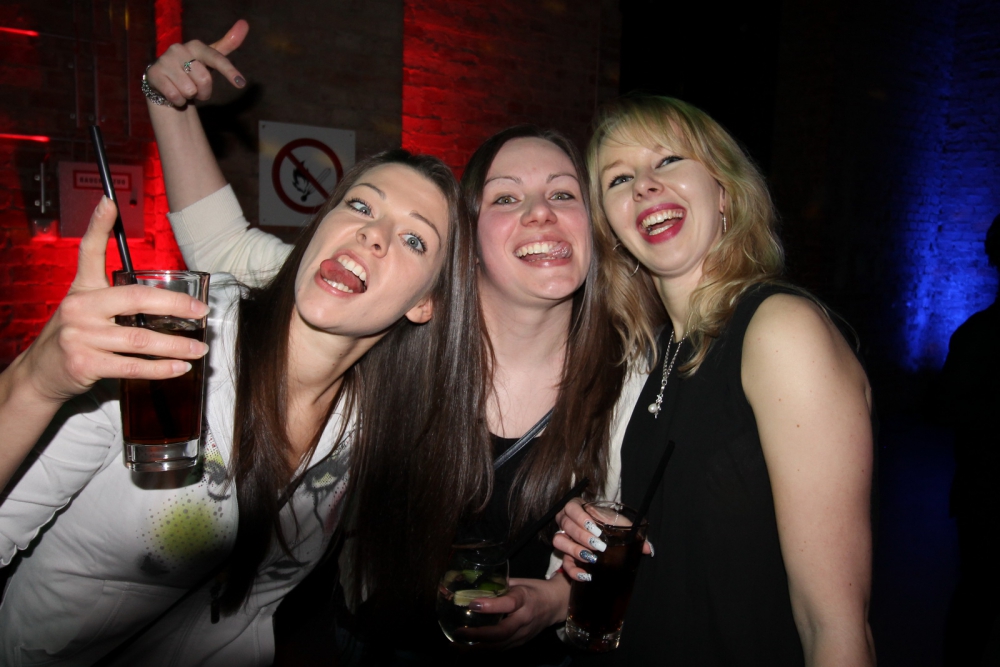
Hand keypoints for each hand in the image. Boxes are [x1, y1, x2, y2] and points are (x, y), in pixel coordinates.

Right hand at [18, 196, 209, 403]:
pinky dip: (159, 368)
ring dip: (176, 346)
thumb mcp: (83, 303)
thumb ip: (108, 287)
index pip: (89, 251)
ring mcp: (80, 338)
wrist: (40, 373)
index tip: (110, 203)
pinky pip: (131, 367)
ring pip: (140, 340)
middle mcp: (79, 309)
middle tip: (202, 311)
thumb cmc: (73, 334)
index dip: (98, 225)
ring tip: (199, 348)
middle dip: (176, 305)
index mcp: (82, 290)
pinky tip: (178, 367)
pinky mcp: (84, 364)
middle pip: (137, 300)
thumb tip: (149, 278)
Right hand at [145, 20, 248, 106]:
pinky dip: (178, 101)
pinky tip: (174, 94)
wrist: (165, 80)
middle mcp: (179, 49)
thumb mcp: (210, 58)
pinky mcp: (155, 74)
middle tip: (197, 90)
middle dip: (205, 92)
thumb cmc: (193, 69)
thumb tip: (245, 24)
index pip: (217, 59)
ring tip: (184, 90)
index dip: (229, 71)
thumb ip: (228, 44)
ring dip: (190, 96)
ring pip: (190, 90)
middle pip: (205, 79)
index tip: (240, 83)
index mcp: (196, 46)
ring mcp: (165, 61)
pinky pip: (176, 96)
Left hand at [457, 576, 569, 649]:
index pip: (509, 603)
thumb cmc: (534, 590)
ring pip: (501, 646)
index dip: (491, 606)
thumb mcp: (518, 582)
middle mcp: (525, 618)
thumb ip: (498, 585)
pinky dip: (485, 651)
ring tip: (458, 646)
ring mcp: (524, 633)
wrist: (557, 605)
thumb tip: (473, 584)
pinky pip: (502, 649)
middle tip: (459, 633)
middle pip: (502, 632)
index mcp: (524, 598)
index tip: (472, 605)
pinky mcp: (522, 642)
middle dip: (478, 636)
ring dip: (478, 648)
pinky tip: (470, 649)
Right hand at [553, 499, 652, 582]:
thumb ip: (632, 532)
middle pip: (566, 525)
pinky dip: (573, 570)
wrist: (602, 535)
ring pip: (559, 541)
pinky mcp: (565, 555)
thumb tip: (648, 549)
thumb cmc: (608, 523)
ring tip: (592, 558)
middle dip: (582, 536)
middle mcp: (566, 521)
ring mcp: (564, 538)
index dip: (580, 517)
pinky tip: (586, 574)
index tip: (596, 527)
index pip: (571, 507)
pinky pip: (564, 563)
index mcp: (578, 508)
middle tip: (599, 545)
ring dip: (575, 550)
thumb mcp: (620, 524)